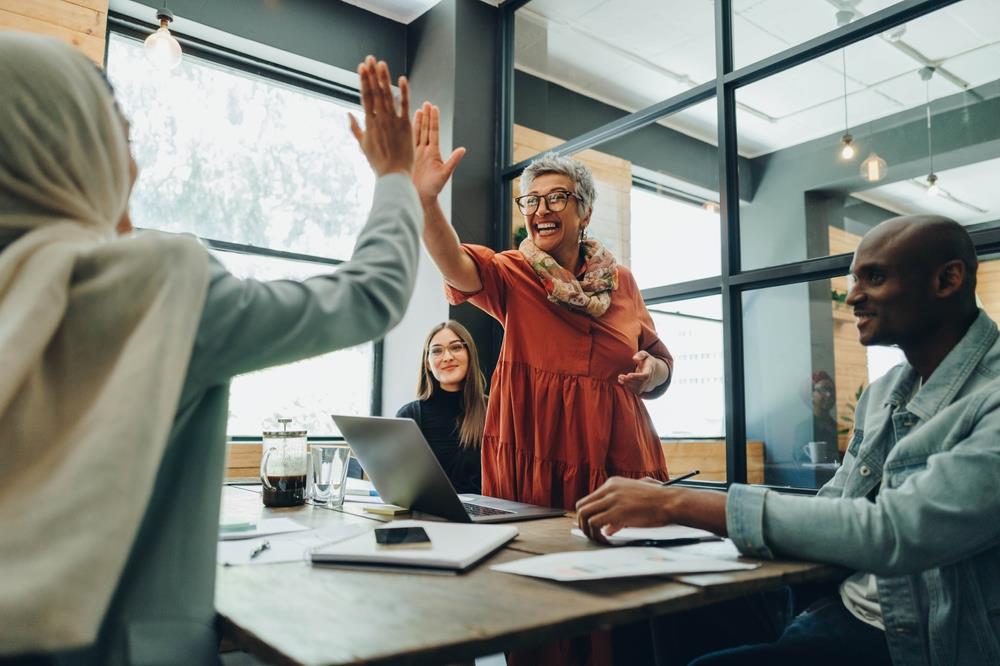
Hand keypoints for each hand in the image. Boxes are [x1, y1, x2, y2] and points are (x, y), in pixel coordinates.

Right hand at [349, 56, 412, 176]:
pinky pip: (405, 106)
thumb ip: (355, 128)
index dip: (363, 80)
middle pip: (375, 92)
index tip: (361, 67)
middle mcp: (380, 119)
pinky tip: (401, 79)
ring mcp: (393, 122)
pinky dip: (403, 92)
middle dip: (372, 74)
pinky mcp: (406, 127)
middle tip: (370, 58)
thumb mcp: (363, 145)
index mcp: (369, 123)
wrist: (393, 175)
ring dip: (384, 78)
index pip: (365, 97)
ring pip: (387, 96)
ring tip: (381, 63)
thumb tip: (347, 114)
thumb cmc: (378, 163)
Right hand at [412, 102, 464, 206]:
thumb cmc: (433, 188)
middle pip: (426, 130)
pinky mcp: (410, 158)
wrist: (421, 197)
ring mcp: (417, 154)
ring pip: (417, 134)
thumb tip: (463, 149)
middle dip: (427, 117)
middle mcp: (426, 151)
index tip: (433, 107)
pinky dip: (408, 132)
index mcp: (434, 153)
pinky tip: (406, 124)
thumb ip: (453, 161)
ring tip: (418, 109)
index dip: (434, 120)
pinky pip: (409, 142)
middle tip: (427, 103)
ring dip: (418, 122)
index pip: (434, 132)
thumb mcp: (444, 174)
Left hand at [575, 477, 672, 542]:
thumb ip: (619, 511)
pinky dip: (596, 534)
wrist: (670, 502)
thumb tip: (608, 529)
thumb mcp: (634, 500)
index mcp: (613, 483)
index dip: (588, 515)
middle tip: (590, 535)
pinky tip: (605, 540)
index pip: (589, 499)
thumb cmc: (658, 502)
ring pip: (585, 515)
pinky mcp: (617, 511)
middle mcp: (609, 489)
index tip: (593, 527)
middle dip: (582, 523)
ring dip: (587, 530)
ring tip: (597, 539)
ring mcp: (612, 499)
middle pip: (582, 506)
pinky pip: (595, 523)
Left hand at [618, 350, 666, 394]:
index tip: (629, 374)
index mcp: (650, 371)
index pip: (645, 376)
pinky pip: (634, 391)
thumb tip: (634, 358)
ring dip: (627, 384)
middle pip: (639, 383)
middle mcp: (649, 380)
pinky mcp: (640, 390)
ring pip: (636, 388)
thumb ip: (641, 355)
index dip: (637, 376)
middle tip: (620, 376)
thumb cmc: (647, 362)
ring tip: (620, 377)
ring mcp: (645, 386)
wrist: (654, 372)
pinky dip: (627, 386)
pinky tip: (621, 381)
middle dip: (629, 380)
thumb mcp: (646, 355)